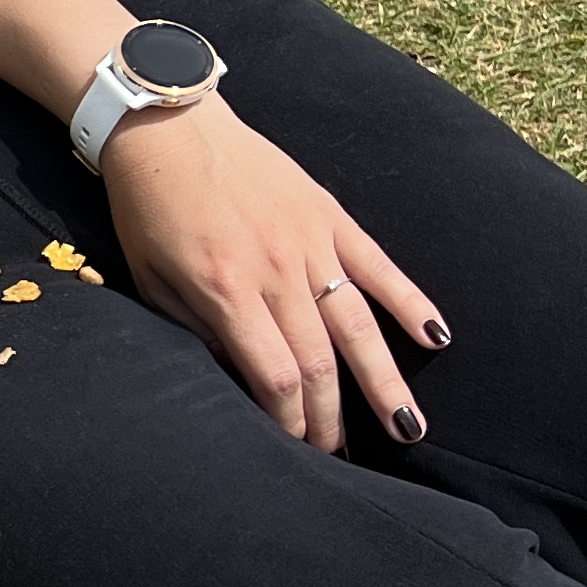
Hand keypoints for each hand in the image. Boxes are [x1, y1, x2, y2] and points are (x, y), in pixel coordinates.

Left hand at [94, 101, 448, 451]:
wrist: (169, 128)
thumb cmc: (150, 210)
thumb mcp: (151, 282)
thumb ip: (194, 332)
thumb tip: (237, 379)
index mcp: (227, 292)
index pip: (274, 375)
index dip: (289, 420)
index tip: (296, 452)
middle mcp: (277, 271)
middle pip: (319, 362)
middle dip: (332, 418)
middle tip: (342, 458)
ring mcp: (310, 242)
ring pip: (358, 326)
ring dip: (385, 382)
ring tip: (408, 427)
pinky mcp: (330, 216)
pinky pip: (378, 266)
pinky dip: (410, 302)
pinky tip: (436, 338)